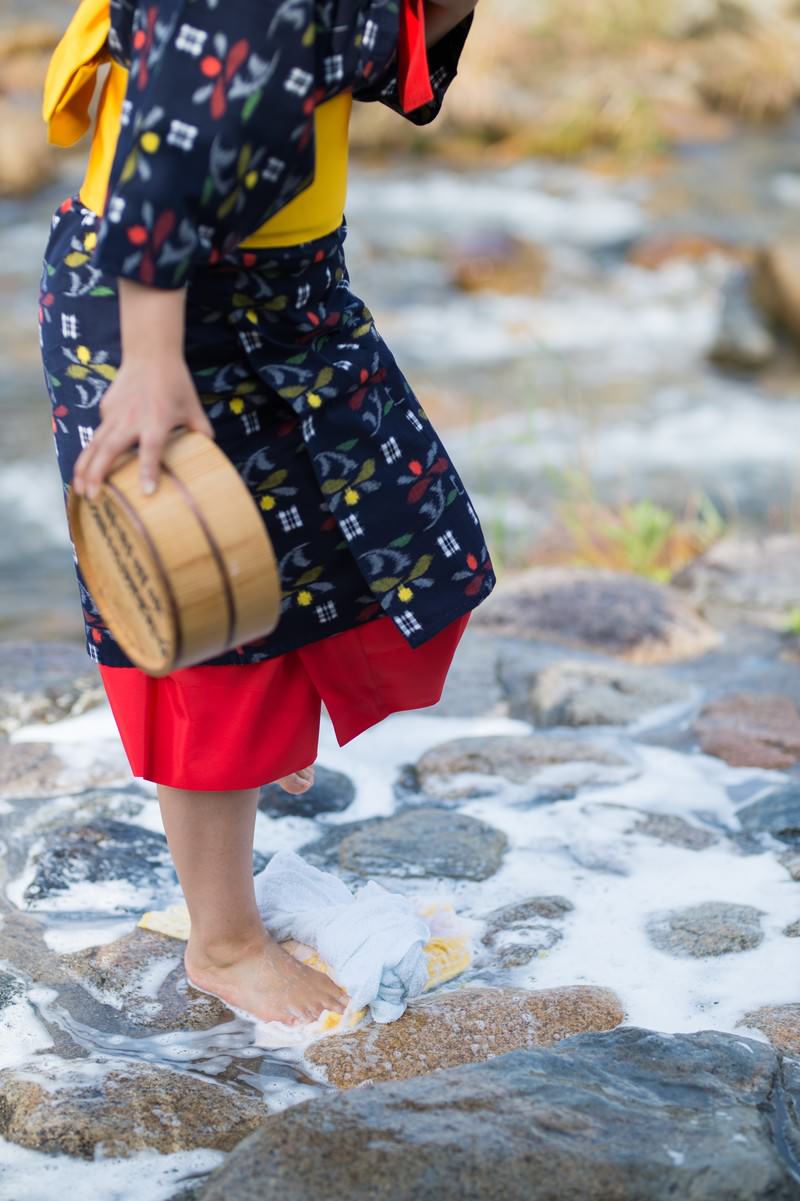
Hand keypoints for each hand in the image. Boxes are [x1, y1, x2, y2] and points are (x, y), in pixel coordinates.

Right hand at [72, 353, 214, 498]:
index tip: (147, 492)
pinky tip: (88, 467)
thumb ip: (201, 430)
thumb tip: (212, 451)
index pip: (151, 450)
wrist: (150, 354)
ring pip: (95, 444)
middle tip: (93, 497)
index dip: (149, 470)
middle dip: (98, 475)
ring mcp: (114, 414)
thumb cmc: (175, 384)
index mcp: (156, 421)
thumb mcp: (193, 408)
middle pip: (110, 450)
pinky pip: (99, 433)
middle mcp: (131, 419)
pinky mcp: (105, 408)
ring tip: (79, 489)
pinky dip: (92, 450)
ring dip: (85, 467)